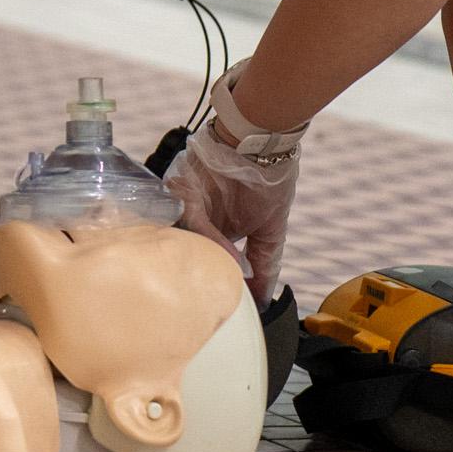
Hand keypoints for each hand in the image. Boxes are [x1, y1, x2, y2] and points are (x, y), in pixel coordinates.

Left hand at [164, 120, 299, 305]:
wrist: (265, 140)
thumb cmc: (269, 179)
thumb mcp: (270, 230)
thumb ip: (264, 263)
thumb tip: (260, 300)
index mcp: (213, 230)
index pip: (208, 264)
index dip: (216, 286)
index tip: (228, 311)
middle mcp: (194, 220)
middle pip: (189, 256)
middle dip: (197, 281)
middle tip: (210, 310)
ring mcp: (185, 206)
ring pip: (185, 242)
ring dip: (200, 265)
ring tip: (215, 292)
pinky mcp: (183, 191)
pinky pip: (190, 220)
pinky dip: (208, 241)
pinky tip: (226, 259)